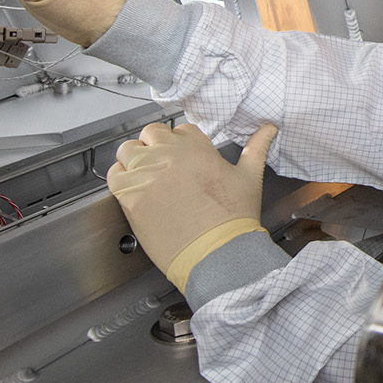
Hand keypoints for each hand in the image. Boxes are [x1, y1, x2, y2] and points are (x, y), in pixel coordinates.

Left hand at [106, 122, 277, 291]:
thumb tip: (268, 128)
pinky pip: (114, 175)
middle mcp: (168, 155)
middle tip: (165, 166)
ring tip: (147, 177)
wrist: (217, 254)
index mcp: (196, 147)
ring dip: (135, 159)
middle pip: (151, 133)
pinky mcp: (130, 195)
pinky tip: (134, 190)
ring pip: (128, 150)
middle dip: (157, 146)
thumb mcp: (250, 177)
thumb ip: (257, 147)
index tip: (184, 158)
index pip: (181, 129)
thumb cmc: (233, 220)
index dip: (182, 144)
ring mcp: (147, 174)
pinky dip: (120, 179)